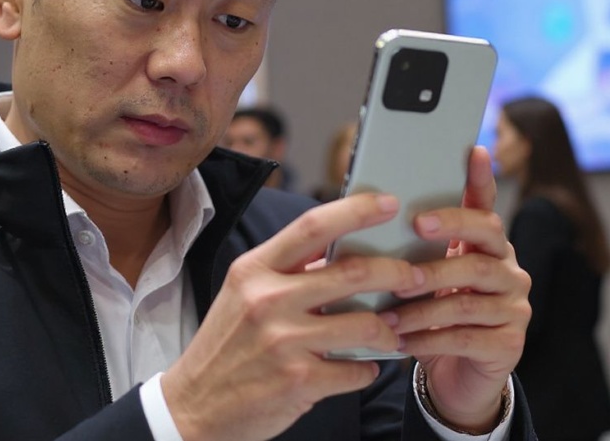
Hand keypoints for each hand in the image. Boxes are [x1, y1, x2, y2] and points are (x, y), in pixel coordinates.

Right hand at [162, 192, 425, 440]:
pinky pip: (357, 370)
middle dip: (395, 273)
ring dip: (389, 329)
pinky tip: (362, 367)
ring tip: (393, 332)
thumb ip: (288, 272)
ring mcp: (283, 342)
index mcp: (254, 270)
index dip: (356, 211)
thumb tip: (342, 252)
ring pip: (365, 324)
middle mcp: (267, 300)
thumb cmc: (227, 345)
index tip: (390, 203)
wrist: (195, 406)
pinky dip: (368, 369)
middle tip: (414, 277)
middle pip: (352, 272)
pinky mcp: (298, 382)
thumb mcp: (244, 295)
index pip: (312, 226)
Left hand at [394, 147, 531, 433]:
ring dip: (422, 302)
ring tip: (387, 310)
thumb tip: (357, 217)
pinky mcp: (509, 343)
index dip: (482, 178)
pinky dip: (428, 338)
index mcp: (483, 246)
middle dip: (447, 231)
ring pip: (468, 294)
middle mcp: (506, 268)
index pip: (485, 205)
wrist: (455, 377)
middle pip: (485, 237)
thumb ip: (406, 251)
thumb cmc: (430, 317)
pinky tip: (401, 340)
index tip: (474, 150)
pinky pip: (465, 335)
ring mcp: (513, 305)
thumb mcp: (420, 280)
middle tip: (414, 230)